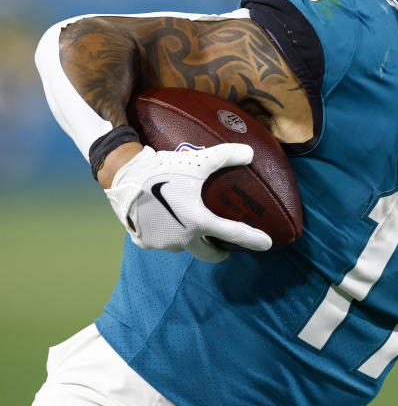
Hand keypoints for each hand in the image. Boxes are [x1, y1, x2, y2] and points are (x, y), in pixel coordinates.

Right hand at [105, 144, 271, 262]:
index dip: (253, 240)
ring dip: (190, 240)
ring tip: (192, 227)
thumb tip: (250, 152)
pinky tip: (167, 223)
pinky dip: (167, 235)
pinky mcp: (144, 241)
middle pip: (207, 253)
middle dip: (218, 252)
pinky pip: (161, 242)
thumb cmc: (162, 169)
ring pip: (182, 246)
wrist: (122, 176)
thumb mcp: (198, 161)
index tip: (266, 244)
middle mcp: (182, 238)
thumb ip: (226, 156)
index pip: (233, 234)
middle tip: (224, 248)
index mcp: (198, 222)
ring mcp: (162, 242)